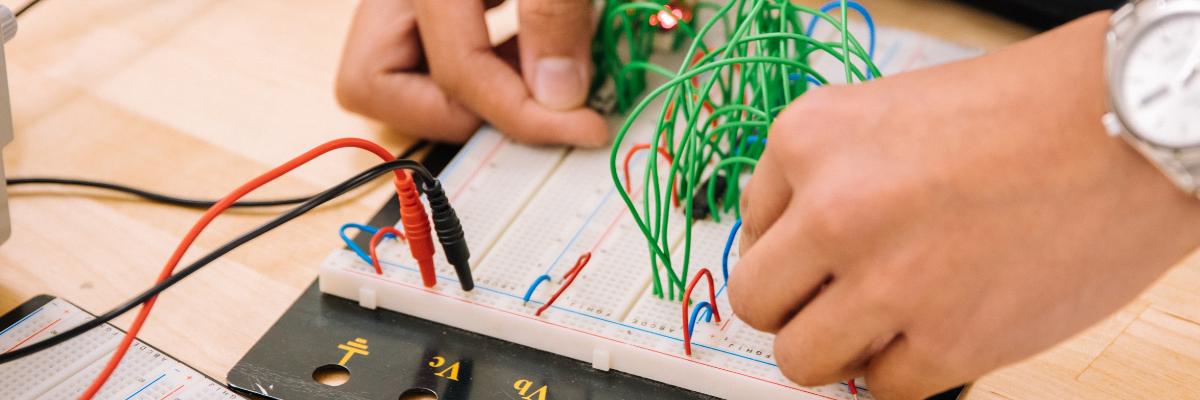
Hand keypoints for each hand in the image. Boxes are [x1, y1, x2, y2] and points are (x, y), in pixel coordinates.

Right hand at [335, 0, 607, 145]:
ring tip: (539, 74)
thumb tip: (556, 96)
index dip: (524, 114)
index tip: (584, 127)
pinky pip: (427, 48)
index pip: (456, 72)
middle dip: (457, 111)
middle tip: (530, 106)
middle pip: (373, 83)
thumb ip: (553, 14)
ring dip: (467, 92)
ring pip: (395, 72)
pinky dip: (478, 63)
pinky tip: (531, 51)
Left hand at [727, 12, 1199, 399]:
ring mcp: (886, 282)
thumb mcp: (886, 113)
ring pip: (802, 360)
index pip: (751, 228)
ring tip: (888, 319)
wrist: (1132, 129)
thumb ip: (823, 178)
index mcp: (808, 139)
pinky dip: (906, 370)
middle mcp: (832, 211)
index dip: (793, 244)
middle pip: (757, 303)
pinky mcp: (949, 343)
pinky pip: (883, 390)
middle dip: (797, 306)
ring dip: (839, 349)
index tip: (829, 250)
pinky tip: (942, 326)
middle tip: (841, 297)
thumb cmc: (1024, 113)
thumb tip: (787, 251)